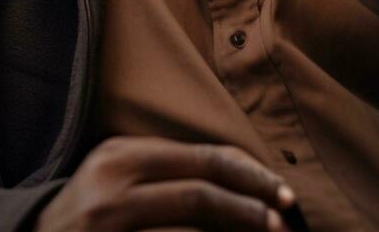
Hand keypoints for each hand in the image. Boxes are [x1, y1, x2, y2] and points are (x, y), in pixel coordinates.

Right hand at [35, 137, 295, 231]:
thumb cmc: (92, 214)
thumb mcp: (119, 178)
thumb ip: (168, 171)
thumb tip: (249, 180)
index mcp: (121, 154)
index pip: (202, 157)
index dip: (251, 175)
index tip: (284, 193)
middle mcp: (112, 184)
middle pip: (201, 191)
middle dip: (253, 208)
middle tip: (286, 224)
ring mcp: (109, 221)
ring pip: (191, 229)